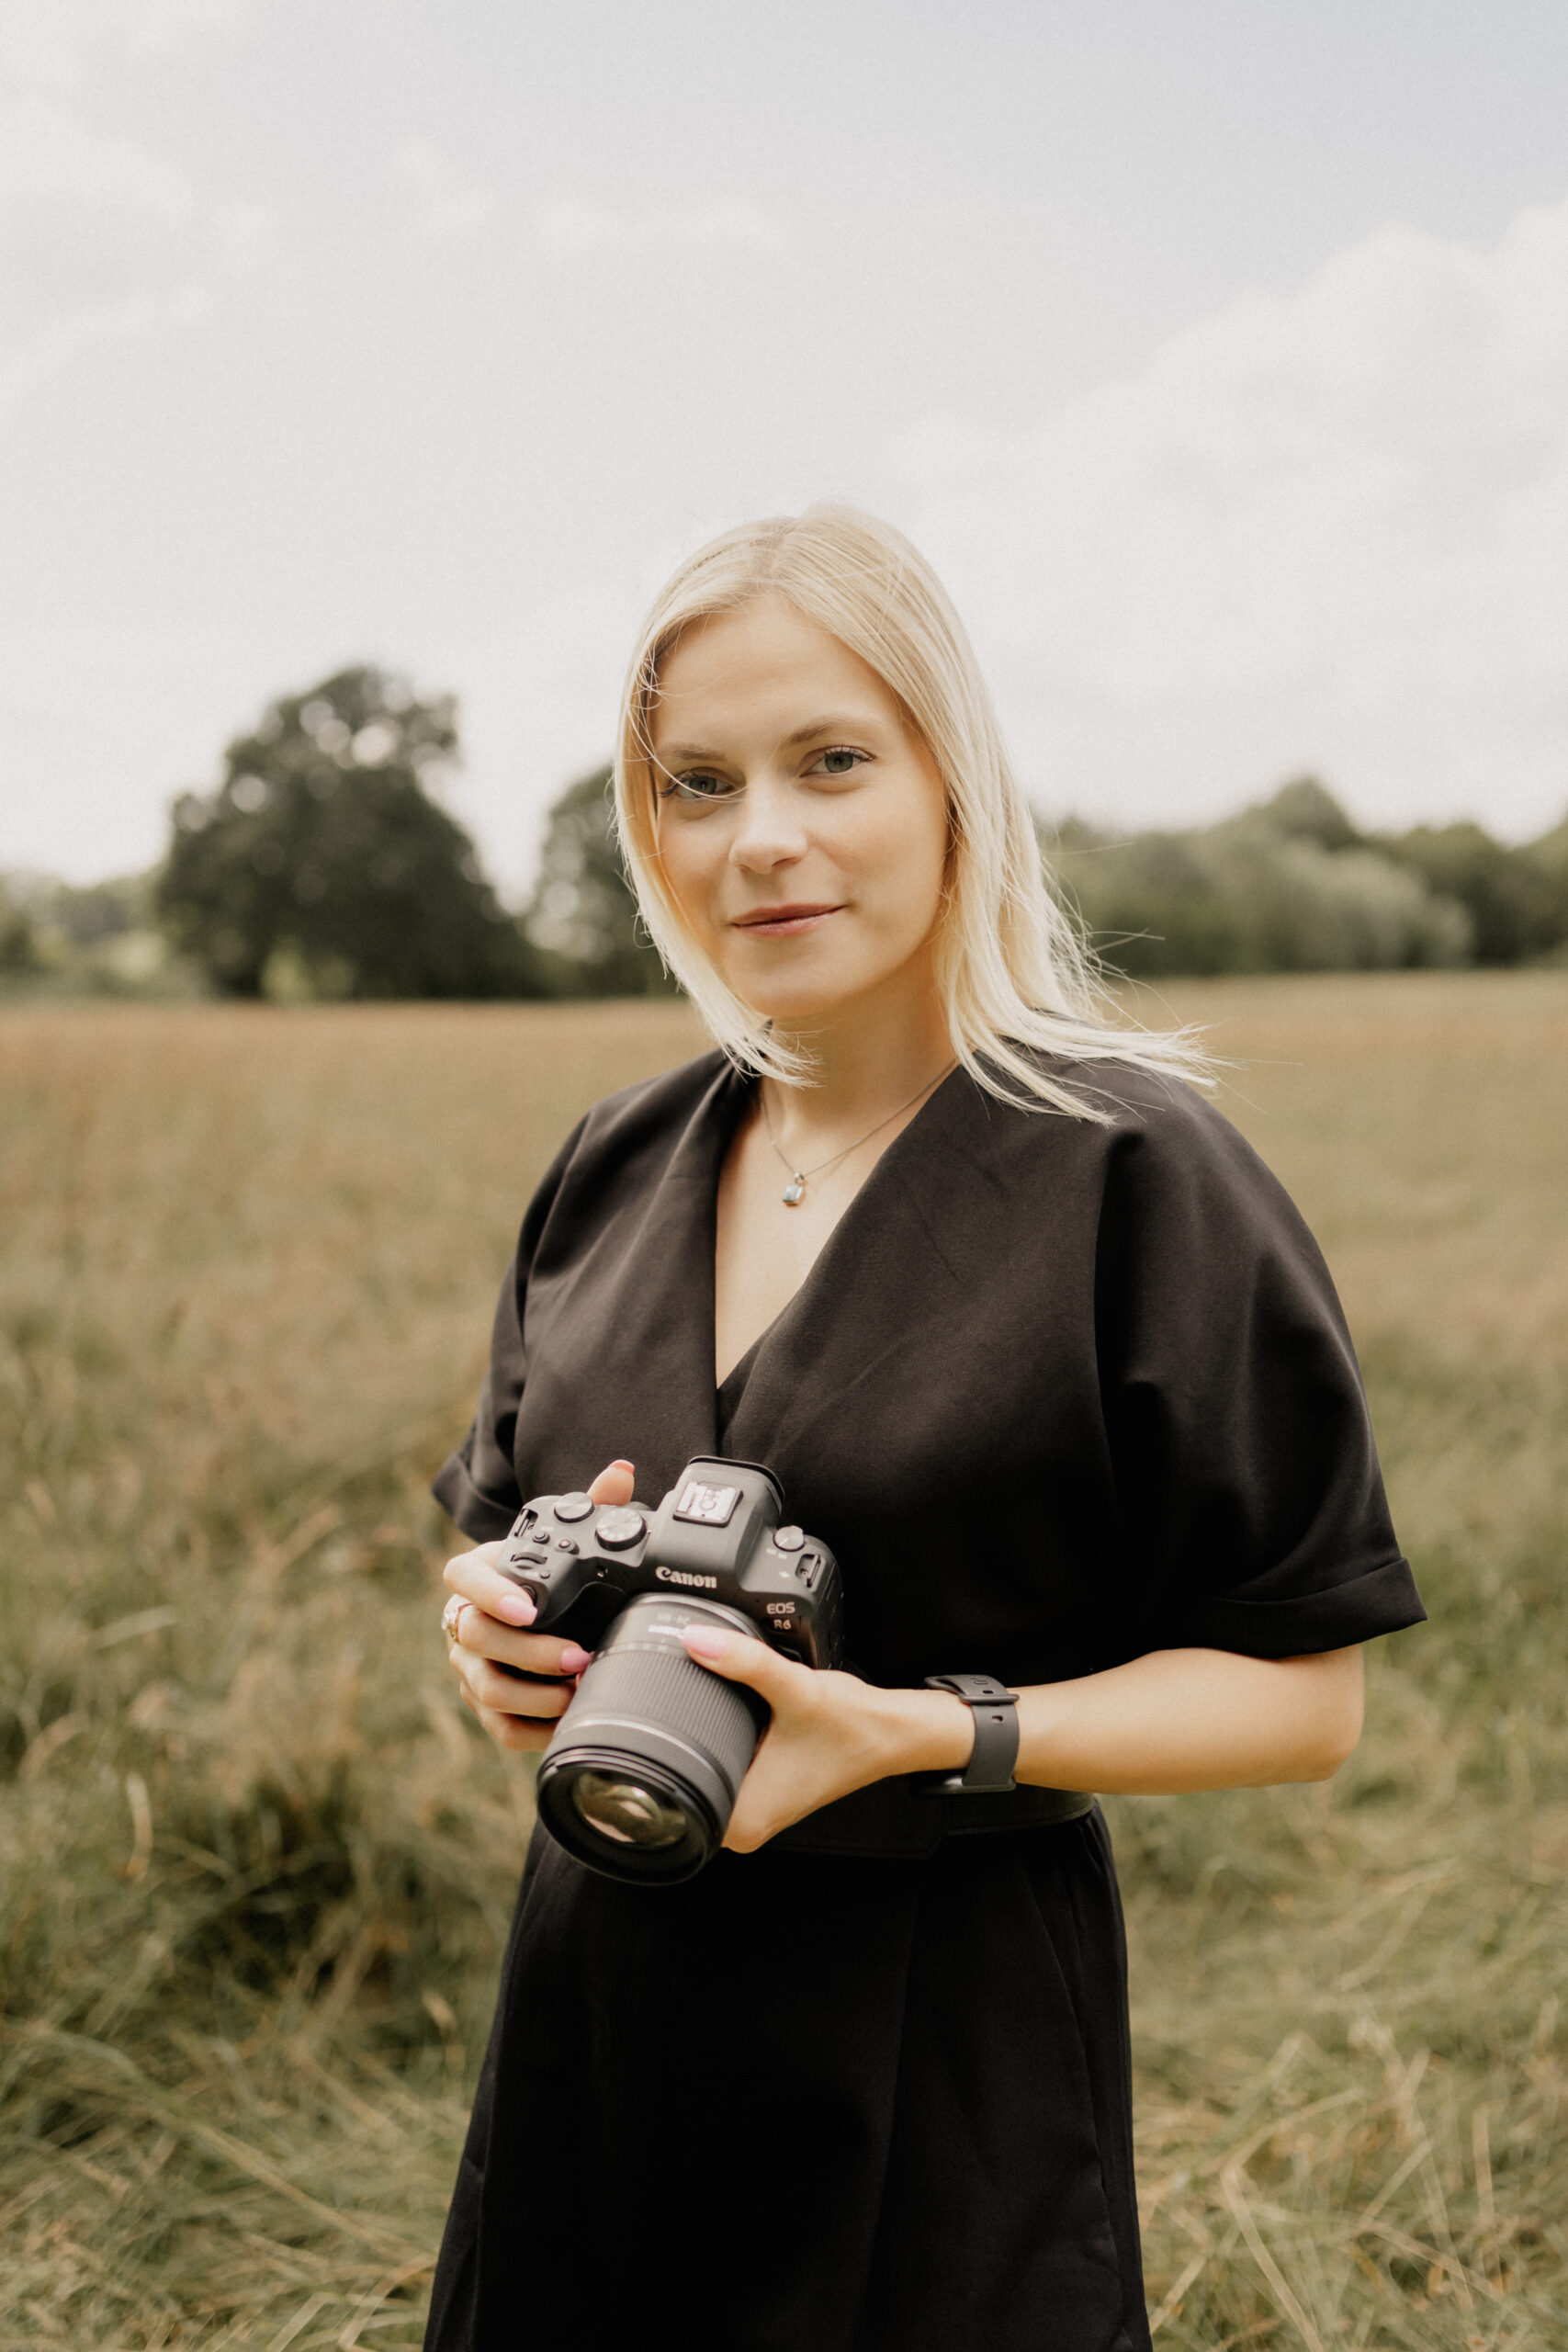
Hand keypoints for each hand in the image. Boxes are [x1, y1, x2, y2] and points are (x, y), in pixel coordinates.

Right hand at [443, 1458, 634, 1752]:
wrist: (536, 1616)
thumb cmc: (551, 1575)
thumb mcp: (567, 1539)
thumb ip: (593, 1505)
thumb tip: (621, 1474)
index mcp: (477, 1574)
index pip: (461, 1578)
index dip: (489, 1594)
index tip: (528, 1609)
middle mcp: (464, 1621)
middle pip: (478, 1640)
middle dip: (529, 1653)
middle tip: (579, 1657)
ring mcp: (470, 1667)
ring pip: (486, 1688)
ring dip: (534, 1696)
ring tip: (578, 1691)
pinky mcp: (485, 1706)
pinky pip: (499, 1727)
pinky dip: (534, 1729)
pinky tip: (568, 1720)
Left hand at [680, 1625, 973, 1851]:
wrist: (892, 1733)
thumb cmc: (853, 1727)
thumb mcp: (796, 1688)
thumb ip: (746, 1661)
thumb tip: (698, 1639)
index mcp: (744, 1819)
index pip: (669, 1802)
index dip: (654, 1759)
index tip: (652, 1725)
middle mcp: (746, 1826)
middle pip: (679, 1787)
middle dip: (677, 1744)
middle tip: (689, 1705)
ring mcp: (754, 1811)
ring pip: (700, 1777)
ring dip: (701, 1743)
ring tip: (717, 1709)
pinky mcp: (763, 1793)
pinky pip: (722, 1771)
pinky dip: (720, 1744)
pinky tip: (731, 1719)